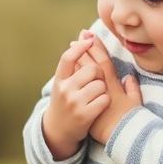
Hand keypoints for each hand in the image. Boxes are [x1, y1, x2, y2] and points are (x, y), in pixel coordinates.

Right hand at [41, 36, 108, 159]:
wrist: (58, 131)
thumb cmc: (65, 101)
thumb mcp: (64, 82)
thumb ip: (75, 61)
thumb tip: (85, 32)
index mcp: (59, 80)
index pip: (68, 57)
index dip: (80, 46)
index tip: (89, 39)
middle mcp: (64, 90)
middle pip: (92, 70)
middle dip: (98, 75)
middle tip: (93, 83)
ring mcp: (74, 103)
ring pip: (100, 84)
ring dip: (102, 89)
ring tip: (94, 97)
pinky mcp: (84, 115)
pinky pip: (104, 99)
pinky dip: (104, 102)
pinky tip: (98, 106)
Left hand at [76, 32, 142, 143]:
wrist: (120, 140)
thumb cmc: (131, 122)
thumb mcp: (135, 104)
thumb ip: (133, 89)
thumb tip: (129, 78)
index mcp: (114, 87)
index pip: (105, 62)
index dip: (99, 48)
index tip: (93, 37)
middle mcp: (101, 89)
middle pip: (91, 63)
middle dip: (86, 48)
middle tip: (81, 35)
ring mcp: (90, 97)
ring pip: (82, 73)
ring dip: (78, 58)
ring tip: (73, 45)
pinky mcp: (83, 105)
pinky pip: (76, 86)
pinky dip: (73, 75)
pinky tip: (69, 67)